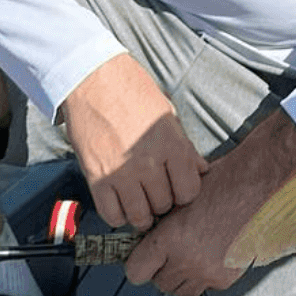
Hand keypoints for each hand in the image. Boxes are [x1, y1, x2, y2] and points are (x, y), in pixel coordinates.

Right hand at [60, 53, 207, 231]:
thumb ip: (186, 147)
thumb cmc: (134, 91)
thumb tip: (202, 170)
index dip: (185, 192)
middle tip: (156, 191)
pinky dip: (118, 215)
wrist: (93, 79)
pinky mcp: (96, 178)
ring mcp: (120, 173)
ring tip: (141, 202)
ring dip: (143, 213)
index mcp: (172, 145)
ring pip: (140, 215)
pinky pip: (111, 215)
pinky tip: (121, 203)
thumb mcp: (168, 114)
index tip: (177, 187)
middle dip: (163, 201)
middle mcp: (148, 163)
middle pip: (164, 205)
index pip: (189, 191)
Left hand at [123, 106, 295, 295]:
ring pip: (181, 291)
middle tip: (172, 252)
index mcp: (168, 239)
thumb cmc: (223, 183)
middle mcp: (186, 261)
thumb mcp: (181, 198)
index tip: (144, 256)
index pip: (135, 272)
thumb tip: (147, 237)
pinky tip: (214, 253)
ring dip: (182, 278)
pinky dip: (206, 276)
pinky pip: (206, 287)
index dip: (139, 263)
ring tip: (192, 256)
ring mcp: (207, 273)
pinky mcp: (226, 278)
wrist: (260, 186)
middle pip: (159, 283)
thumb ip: (162, 224)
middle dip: (162, 269)